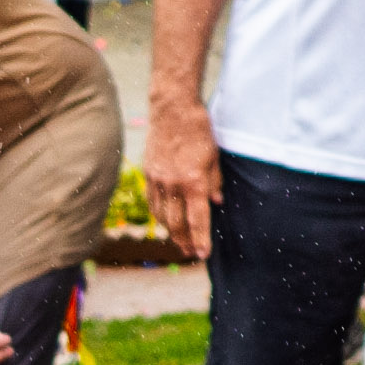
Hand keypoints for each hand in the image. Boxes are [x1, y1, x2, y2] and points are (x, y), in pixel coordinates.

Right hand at [150, 106, 216, 261]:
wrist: (173, 110)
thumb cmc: (198, 131)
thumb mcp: (214, 157)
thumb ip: (215, 182)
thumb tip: (216, 204)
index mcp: (193, 181)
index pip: (197, 219)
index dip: (201, 239)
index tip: (203, 254)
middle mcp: (173, 185)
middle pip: (177, 223)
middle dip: (185, 241)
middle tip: (191, 252)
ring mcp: (158, 180)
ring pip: (162, 216)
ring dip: (171, 232)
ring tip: (179, 241)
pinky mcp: (148, 174)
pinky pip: (153, 202)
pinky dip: (159, 216)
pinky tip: (165, 221)